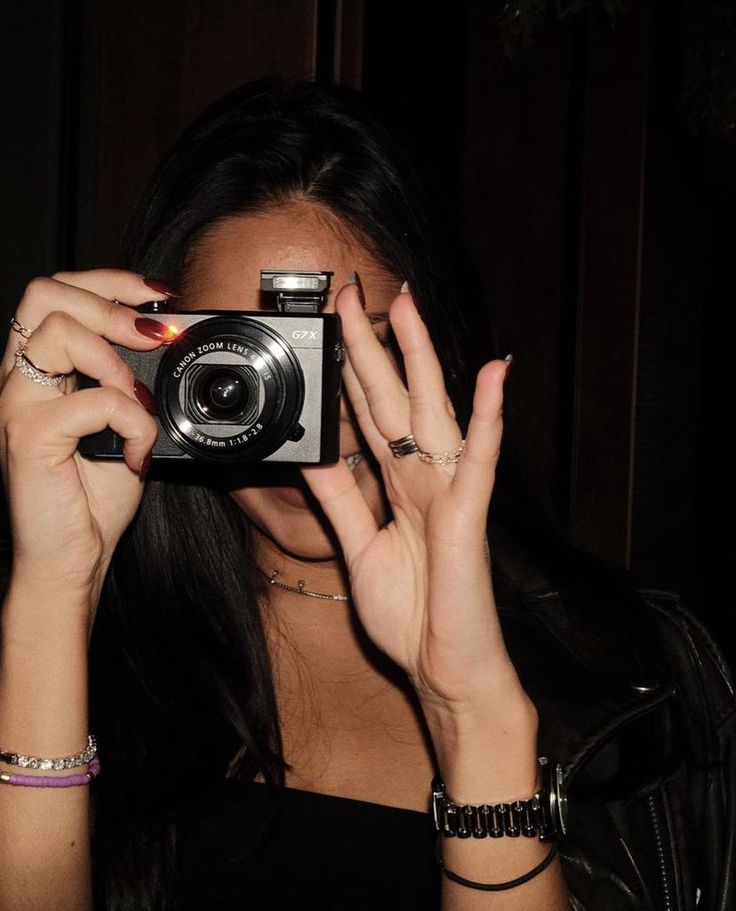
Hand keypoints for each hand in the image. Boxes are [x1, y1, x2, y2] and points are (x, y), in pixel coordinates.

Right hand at [0, 270, 163, 606]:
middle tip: (152, 336)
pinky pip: (92, 401)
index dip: (109, 280)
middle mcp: (22, 381)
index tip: (159, 295)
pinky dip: (131, 424)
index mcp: (43, 373)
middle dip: (111, 301)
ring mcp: (19, 407)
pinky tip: (136, 452)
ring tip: (137, 406)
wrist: (72, 559)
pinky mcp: (29, 438)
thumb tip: (168, 347)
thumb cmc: (92, 498)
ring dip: (117, 362)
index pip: (58, 293)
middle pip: (45, 293)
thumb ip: (133, 387)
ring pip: (60, 332)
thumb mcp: (124, 428)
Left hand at [302, 281, 524, 720]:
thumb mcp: (358, 548)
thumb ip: (340, 500)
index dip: (349, 371)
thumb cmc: (411, 615)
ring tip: (409, 308)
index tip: (330, 329)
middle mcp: (424, 479)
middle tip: (354, 293)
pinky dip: (487, 416)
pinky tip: (493, 373)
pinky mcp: (469, 515)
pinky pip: (478, 459)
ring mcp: (450, 491)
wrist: (444, 670)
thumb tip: (315, 456)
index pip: (368, 415)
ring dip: (422, 359)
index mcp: (398, 486)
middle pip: (395, 400)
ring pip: (433, 413)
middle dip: (373, 346)